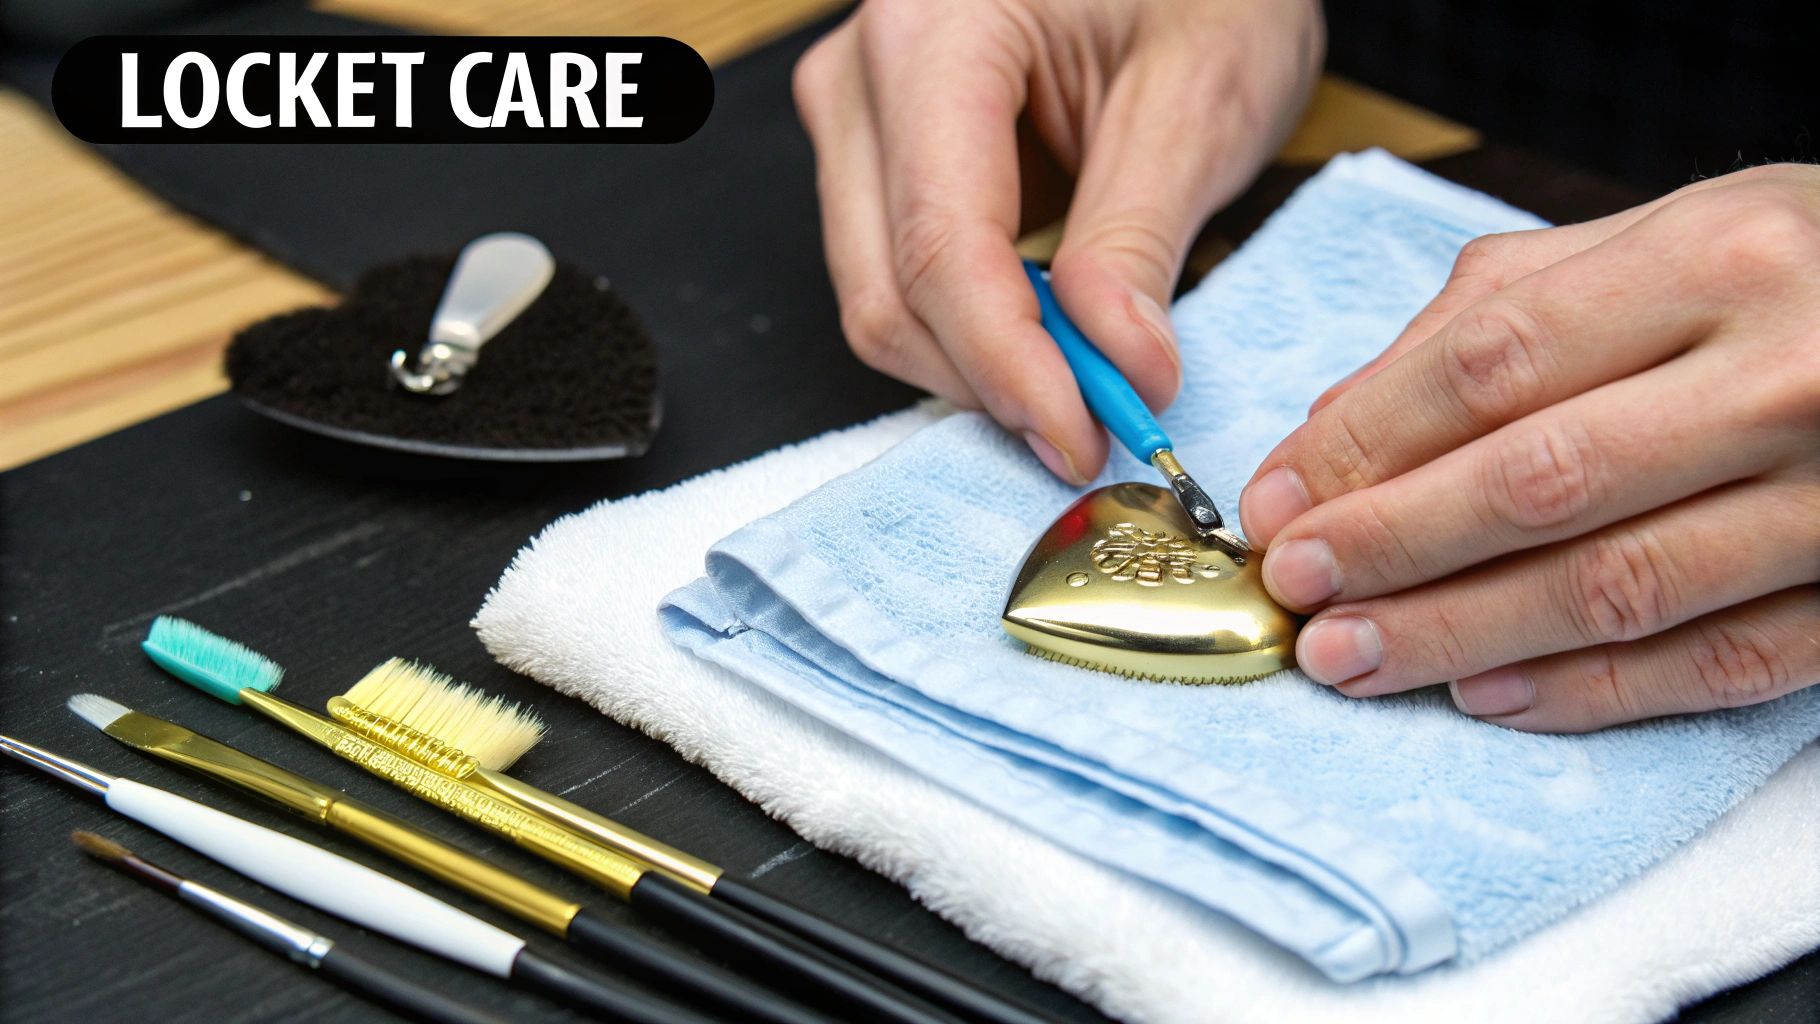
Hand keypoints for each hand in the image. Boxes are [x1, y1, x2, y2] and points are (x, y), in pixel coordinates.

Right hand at [794, 0, 1322, 481]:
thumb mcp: (1199, 95)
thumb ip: (1139, 241)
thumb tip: (1119, 373)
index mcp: (932, 32)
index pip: (941, 248)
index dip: (1009, 366)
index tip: (1079, 439)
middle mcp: (865, 74)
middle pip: (887, 289)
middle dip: (991, 378)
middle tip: (1097, 426)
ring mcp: (860, 114)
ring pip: (881, 295)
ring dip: (980, 360)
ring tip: (1088, 378)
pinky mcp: (882, 152)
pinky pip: (901, 272)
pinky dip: (976, 324)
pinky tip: (1052, 330)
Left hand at [1239, 164, 1819, 731]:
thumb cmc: (1788, 272)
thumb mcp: (1652, 240)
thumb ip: (1490, 321)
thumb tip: (1334, 428)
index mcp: (1716, 259)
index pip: (1490, 365)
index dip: (1361, 446)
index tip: (1274, 504)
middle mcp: (1787, 373)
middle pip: (1540, 482)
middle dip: (1390, 548)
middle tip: (1294, 589)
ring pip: (1619, 587)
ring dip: (1461, 634)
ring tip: (1353, 658)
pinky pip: (1719, 661)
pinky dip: (1592, 692)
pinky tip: (1487, 695)